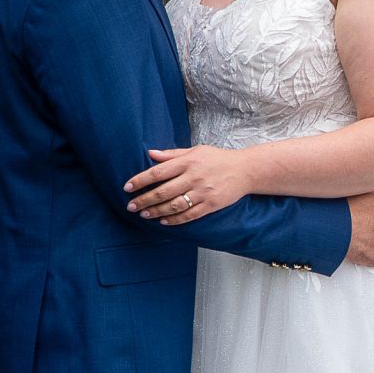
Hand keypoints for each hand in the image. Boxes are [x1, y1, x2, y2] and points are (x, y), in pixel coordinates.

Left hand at [126, 146, 255, 224]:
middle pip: (162, 191)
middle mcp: (194, 177)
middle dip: (144, 200)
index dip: (140, 180)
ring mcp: (203, 192)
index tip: (127, 187)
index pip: (158, 172)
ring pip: (173, 205)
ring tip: (144, 214)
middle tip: (131, 206)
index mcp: (188, 162)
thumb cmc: (219, 159)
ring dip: (156, 211)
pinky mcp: (211, 204)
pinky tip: (163, 221)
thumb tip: (151, 153)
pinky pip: (189, 215)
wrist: (246, 170)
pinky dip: (175, 220)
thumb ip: (172, 154)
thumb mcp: (196, 151)